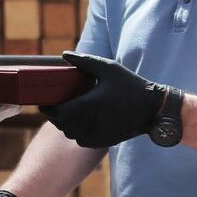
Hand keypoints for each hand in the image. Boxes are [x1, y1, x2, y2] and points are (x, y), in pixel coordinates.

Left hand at [45, 51, 175, 148]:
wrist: (152, 109)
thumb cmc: (130, 86)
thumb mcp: (108, 69)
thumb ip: (84, 61)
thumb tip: (64, 54)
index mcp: (86, 106)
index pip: (55, 113)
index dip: (46, 108)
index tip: (44, 102)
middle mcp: (88, 124)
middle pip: (60, 124)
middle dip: (55, 115)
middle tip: (56, 104)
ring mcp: (95, 135)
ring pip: (70, 133)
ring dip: (66, 124)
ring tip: (69, 111)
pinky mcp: (102, 141)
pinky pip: (81, 140)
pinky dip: (77, 132)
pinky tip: (83, 121)